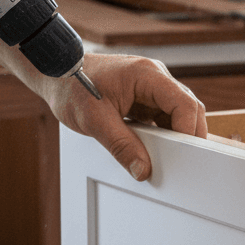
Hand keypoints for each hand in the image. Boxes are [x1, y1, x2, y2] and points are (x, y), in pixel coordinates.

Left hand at [40, 51, 207, 180]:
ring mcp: (151, 87)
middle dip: (187, 135)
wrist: (56, 74)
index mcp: (147, 75)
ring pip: (177, 113)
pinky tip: (153, 148)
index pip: (184, 102)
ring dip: (175, 135)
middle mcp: (154, 77)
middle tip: (181, 162)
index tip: (184, 154)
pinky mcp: (144, 97)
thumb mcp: (95, 121)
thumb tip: (142, 170)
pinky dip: (163, 133)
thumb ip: (121, 146)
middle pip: (188, 108)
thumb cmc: (71, 86)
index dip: (188, 130)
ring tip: (166, 157)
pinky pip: (162, 116)